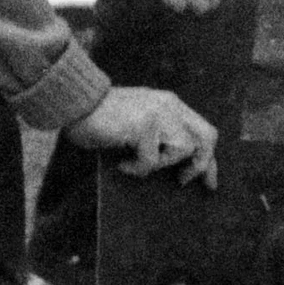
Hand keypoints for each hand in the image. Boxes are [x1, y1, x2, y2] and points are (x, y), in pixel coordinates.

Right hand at [66, 83, 220, 187]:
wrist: (74, 103)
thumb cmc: (102, 119)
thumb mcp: (141, 122)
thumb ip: (163, 134)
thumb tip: (183, 168)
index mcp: (171, 104)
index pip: (204, 131)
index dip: (209, 158)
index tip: (209, 181)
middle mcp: (170, 106)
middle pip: (206, 138)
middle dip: (201, 165)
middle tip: (183, 181)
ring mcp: (159, 114)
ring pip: (182, 149)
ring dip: (161, 164)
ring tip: (137, 163)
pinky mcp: (144, 126)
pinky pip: (151, 160)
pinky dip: (136, 168)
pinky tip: (121, 164)